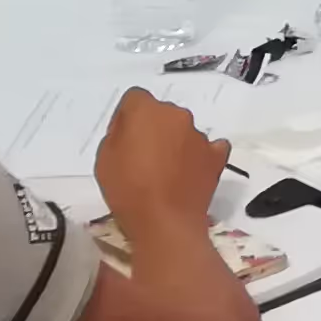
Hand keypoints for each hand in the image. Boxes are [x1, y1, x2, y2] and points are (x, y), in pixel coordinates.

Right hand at [96, 87, 230, 237]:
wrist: (165, 221)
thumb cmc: (127, 189)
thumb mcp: (104, 158)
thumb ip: (117, 134)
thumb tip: (130, 130)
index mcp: (146, 109)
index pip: (134, 99)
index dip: (125, 119)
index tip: (122, 141)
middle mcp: (177, 115)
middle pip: (161, 114)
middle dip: (152, 130)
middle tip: (141, 158)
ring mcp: (199, 135)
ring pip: (183, 131)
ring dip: (174, 143)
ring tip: (164, 174)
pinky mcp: (216, 155)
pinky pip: (208, 148)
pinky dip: (199, 157)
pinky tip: (189, 173)